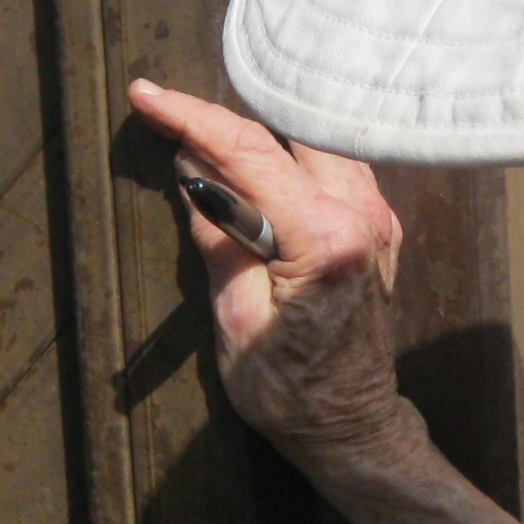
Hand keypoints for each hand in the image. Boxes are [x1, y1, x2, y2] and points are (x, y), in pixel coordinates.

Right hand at [124, 79, 414, 469]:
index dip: (192, 117)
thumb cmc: (289, 391)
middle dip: (222, 116)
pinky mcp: (377, 225)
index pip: (250, 153)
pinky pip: (327, 166)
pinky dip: (285, 154)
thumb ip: (218, 236)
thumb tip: (192, 169)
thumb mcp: (234, 319)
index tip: (146, 97)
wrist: (350, 427)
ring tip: (200, 134)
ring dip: (257, 133)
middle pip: (286, 132)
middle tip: (165, 112)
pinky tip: (248, 163)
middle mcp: (362, 215)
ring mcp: (377, 217)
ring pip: (311, 141)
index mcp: (327, 238)